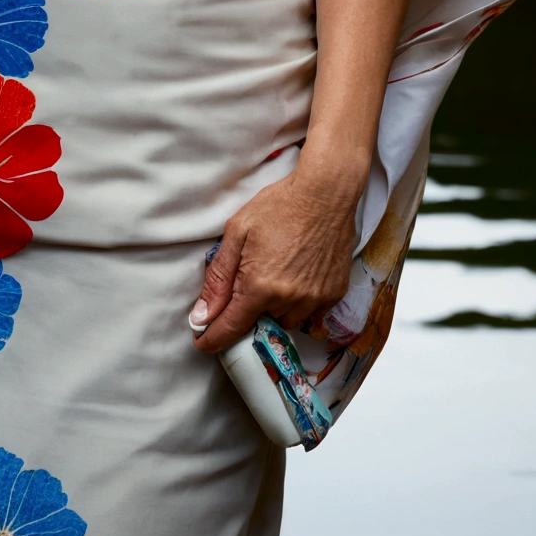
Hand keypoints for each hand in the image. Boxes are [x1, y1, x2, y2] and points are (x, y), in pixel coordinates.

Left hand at [189, 161, 361, 354]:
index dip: (213, 338)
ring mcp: (314, 300)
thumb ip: (218, 276)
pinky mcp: (333, 295)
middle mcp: (288, 300)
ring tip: (275, 272)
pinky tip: (297, 273)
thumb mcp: (237, 231)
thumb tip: (202, 314)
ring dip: (274, 307)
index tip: (202, 342)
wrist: (326, 193)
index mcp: (259, 286)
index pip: (231, 328)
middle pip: (259, 323)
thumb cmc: (279, 205)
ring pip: (285, 320)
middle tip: (249, 280)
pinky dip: (298, 301)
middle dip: (248, 309)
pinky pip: (309, 312)